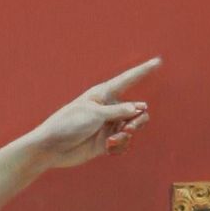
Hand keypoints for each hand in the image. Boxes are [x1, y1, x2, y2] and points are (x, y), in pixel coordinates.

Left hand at [31, 59, 158, 169]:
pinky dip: (120, 146)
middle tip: (129, 128)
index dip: (143, 70)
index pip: (128, 79)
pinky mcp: (105, 142)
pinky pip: (123, 143)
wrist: (51, 148)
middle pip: (137, 110)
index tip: (158, 61)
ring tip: (115, 140)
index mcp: (104, 94)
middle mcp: (109, 109)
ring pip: (132, 127)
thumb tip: (140, 108)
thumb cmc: (68, 124)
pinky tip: (111, 148)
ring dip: (128, 134)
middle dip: (138, 120)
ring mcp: (108, 126)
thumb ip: (119, 111)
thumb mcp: (95, 114)